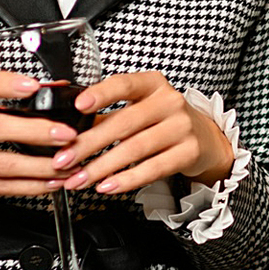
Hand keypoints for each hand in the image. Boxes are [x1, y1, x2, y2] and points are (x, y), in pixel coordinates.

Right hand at [0, 70, 71, 198]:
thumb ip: (0, 94)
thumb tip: (52, 89)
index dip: (1, 84)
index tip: (32, 86)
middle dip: (35, 132)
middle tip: (66, 134)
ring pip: (0, 164)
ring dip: (39, 166)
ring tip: (67, 162)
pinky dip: (29, 186)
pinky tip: (50, 181)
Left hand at [48, 71, 233, 195]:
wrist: (205, 139)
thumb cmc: (163, 121)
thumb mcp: (139, 108)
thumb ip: (106, 114)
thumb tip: (66, 127)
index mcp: (152, 84)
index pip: (124, 84)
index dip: (101, 94)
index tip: (79, 106)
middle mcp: (169, 101)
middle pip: (124, 123)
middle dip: (88, 144)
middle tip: (64, 159)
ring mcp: (182, 127)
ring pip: (135, 149)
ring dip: (102, 167)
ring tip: (79, 178)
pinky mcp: (189, 152)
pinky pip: (153, 168)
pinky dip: (127, 179)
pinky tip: (108, 186)